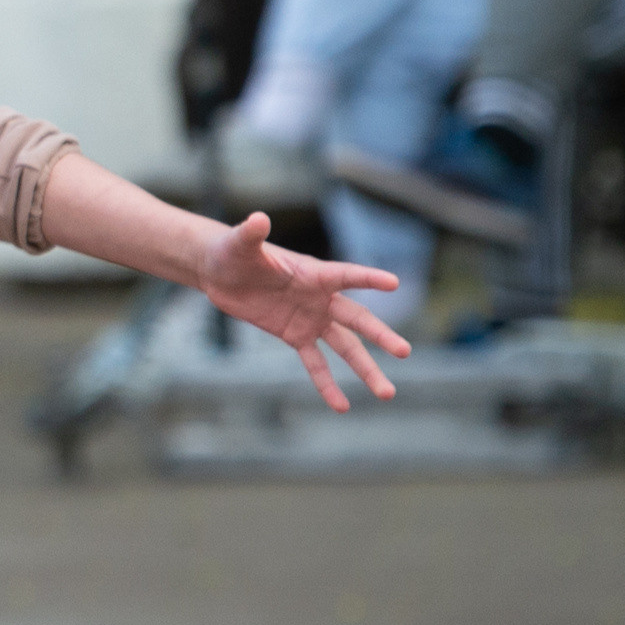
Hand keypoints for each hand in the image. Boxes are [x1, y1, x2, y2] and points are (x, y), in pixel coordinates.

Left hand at [197, 213, 410, 412]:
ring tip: (387, 393)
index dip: (367, 278)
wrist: (221, 271)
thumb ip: (252, 233)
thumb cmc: (233, 250)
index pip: (346, 275)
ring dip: (365, 368)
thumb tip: (258, 219)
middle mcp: (320, 297)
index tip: (393, 283)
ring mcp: (311, 318)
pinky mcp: (295, 335)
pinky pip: (316, 363)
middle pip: (356, 319)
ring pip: (345, 347)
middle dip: (380, 336)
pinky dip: (327, 384)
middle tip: (404, 352)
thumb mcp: (240, 243)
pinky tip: (342, 406)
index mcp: (313, 272)